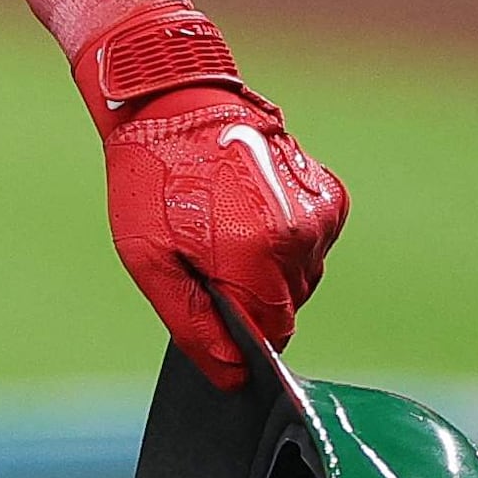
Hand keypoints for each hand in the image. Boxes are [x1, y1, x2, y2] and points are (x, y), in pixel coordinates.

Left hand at [81, 10, 346, 384]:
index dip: (238, 332)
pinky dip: (284, 242)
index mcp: (255, 253)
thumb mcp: (148, 257)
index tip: (213, 311)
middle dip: (247, 296)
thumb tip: (230, 375)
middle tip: (204, 255)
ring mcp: (321, 214)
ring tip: (223, 227)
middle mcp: (300, 236)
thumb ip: (192, 323)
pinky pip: (313, 245)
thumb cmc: (151, 179)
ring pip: (302, 277)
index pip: (270, 331)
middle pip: (286, 306)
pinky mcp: (329, 196)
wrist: (174, 101)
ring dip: (266, 269)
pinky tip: (248, 212)